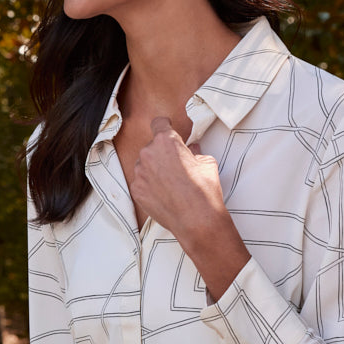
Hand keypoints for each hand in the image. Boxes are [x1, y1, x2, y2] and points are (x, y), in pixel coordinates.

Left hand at [132, 117, 249, 298]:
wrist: (197, 220)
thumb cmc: (204, 190)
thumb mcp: (207, 163)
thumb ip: (195, 152)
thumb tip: (192, 150)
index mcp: (166, 141)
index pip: (158, 123)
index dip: (164, 127)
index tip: (167, 131)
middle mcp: (149, 153)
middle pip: (152, 147)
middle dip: (162, 154)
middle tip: (177, 167)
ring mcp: (140, 173)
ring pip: (145, 165)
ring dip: (154, 170)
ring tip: (171, 185)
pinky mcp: (136, 190)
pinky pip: (141, 182)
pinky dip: (150, 186)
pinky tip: (164, 195)